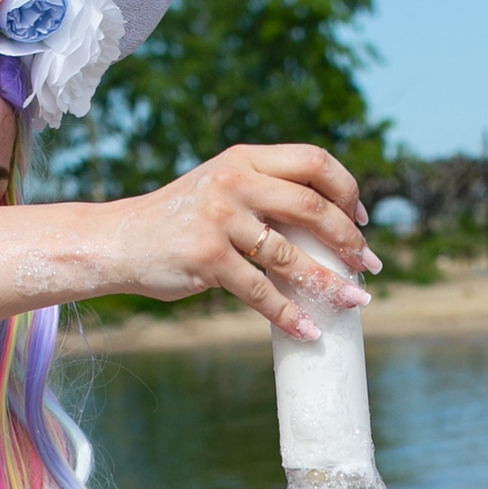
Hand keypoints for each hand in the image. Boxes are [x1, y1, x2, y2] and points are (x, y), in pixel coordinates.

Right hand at [107, 144, 380, 341]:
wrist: (120, 240)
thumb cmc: (179, 220)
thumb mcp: (221, 189)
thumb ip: (264, 193)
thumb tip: (326, 226)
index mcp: (244, 158)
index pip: (314, 162)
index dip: (347, 190)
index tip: (362, 219)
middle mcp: (234, 181)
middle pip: (313, 206)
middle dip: (349, 239)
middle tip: (368, 265)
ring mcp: (219, 219)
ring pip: (291, 255)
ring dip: (329, 283)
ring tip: (353, 302)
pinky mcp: (206, 259)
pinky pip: (261, 292)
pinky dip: (289, 315)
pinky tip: (308, 330)